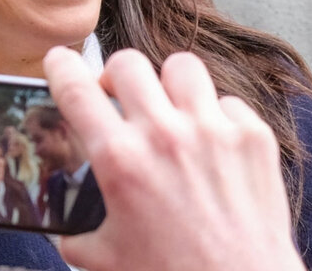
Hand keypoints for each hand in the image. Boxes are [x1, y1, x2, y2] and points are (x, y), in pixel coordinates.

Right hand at [44, 47, 305, 270]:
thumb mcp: (106, 258)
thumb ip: (77, 231)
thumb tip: (67, 223)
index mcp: (121, 160)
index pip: (76, 91)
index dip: (61, 67)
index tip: (59, 61)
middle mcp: (165, 134)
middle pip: (128, 63)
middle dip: (115, 77)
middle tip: (118, 98)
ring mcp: (213, 129)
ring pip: (181, 66)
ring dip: (168, 85)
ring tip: (169, 109)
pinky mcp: (252, 136)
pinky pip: (227, 102)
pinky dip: (216, 117)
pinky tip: (212, 144)